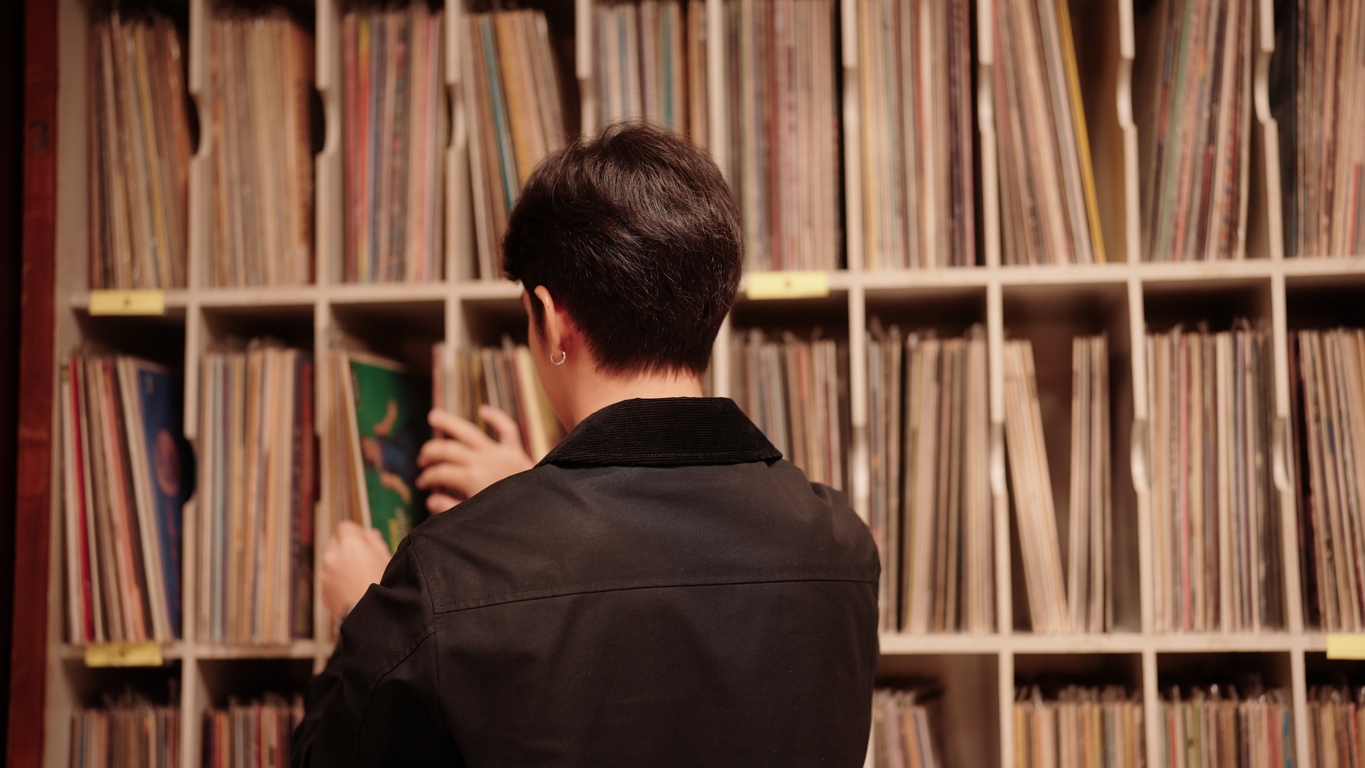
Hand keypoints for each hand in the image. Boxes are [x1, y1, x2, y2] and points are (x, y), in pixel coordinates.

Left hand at [321, 521, 392, 620]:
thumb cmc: (382, 589)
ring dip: (342, 564)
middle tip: (365, 559)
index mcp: (349, 544)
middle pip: (336, 542)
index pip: (346, 527)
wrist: (369, 619)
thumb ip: (376, 543)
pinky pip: (330, 578)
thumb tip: (370, 535)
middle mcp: (332, 556)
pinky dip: (338, 580)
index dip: (357, 533)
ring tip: (360, 578)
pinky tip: (353, 590)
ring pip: (332, 561)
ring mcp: (325, 574)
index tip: (366, 542)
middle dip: (348, 547)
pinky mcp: (323, 591)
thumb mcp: (387, 560)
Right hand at [416, 407, 534, 511]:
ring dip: (450, 422)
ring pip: (470, 431)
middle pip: (448, 449)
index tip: (422, 484)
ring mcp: (499, 453)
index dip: (427, 477)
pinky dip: (496, 417)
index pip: (440, 472)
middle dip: (431, 452)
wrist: (538, 513)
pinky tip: (483, 410)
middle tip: (422, 459)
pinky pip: (507, 429)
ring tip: (434, 416)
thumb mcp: (475, 516)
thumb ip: (451, 508)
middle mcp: (483, 461)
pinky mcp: (516, 451)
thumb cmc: (506, 518)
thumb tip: (430, 501)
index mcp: (471, 479)